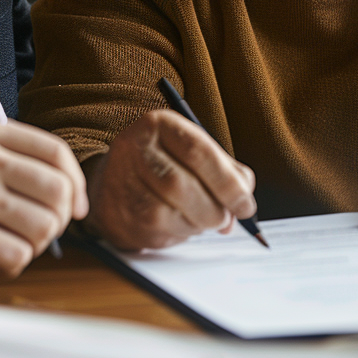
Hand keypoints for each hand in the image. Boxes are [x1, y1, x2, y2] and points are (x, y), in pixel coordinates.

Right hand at [0, 116, 87, 278]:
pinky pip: (18, 255)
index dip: (75, 183)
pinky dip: (10, 265)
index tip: (76, 206)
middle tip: (39, 231)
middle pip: (58, 190)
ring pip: (44, 226)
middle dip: (58, 220)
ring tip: (9, 244)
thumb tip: (72, 194)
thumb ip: (15, 159)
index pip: (55, 151)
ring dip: (33, 246)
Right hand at [83, 110, 256, 250]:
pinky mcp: (119, 216)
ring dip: (199, 223)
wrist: (112, 183)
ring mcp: (123, 182)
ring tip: (203, 218)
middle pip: (182, 185)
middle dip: (214, 209)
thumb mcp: (191, 152)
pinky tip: (181, 223)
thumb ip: (223, 169)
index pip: (197, 151)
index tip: (245, 203)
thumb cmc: (162, 165)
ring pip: (171, 213)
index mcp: (158, 124)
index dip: (227, 182)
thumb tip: (243, 199)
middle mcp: (135, 148)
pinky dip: (182, 233)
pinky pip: (161, 232)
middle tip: (228, 219)